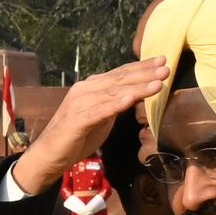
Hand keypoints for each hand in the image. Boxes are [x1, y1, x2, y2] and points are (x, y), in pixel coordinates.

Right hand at [13, 57, 170, 199]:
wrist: (49, 154)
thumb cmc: (77, 136)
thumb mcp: (102, 117)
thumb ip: (115, 104)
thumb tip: (137, 94)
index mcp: (91, 87)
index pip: (120, 74)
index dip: (141, 67)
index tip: (162, 60)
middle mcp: (85, 90)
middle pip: (119, 79)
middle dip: (144, 73)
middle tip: (166, 67)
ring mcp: (79, 103)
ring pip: (113, 93)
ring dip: (137, 88)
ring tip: (157, 83)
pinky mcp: (76, 120)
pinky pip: (99, 111)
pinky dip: (115, 104)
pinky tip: (130, 99)